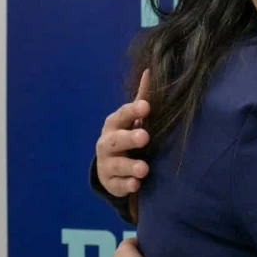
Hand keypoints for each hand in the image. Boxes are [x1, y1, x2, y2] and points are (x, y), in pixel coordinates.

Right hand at [96, 69, 151, 197]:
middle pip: (116, 140)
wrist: (110, 166)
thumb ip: (141, 98)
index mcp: (115, 124)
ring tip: (144, 169)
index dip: (133, 110)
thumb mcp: (132, 118)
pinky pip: (118, 185)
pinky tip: (136, 185)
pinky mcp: (111, 183)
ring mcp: (107, 164)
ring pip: (117, 165)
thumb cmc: (127, 135)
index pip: (122, 115)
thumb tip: (149, 71)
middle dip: (129, 138)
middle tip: (145, 137)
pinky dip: (126, 185)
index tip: (146, 106)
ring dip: (130, 166)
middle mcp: (108, 143)